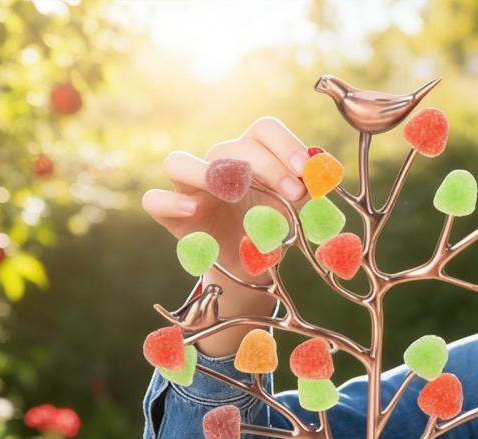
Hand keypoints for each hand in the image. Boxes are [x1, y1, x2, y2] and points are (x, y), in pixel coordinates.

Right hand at [141, 116, 309, 278]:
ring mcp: (190, 189)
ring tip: (237, 190)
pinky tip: (194, 210)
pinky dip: (170, 202)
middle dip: (267, 166)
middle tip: (295, 194)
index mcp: (252, 156)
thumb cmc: (272, 231)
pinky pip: (155, 201)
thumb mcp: (297, 214)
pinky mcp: (172, 216)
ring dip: (207, 172)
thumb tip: (322, 174)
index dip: (284, 143)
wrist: (251, 269)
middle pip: (232, 148)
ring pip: (177, 162)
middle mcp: (218, 164)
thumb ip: (309, 194)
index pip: (263, 130)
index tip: (306, 170)